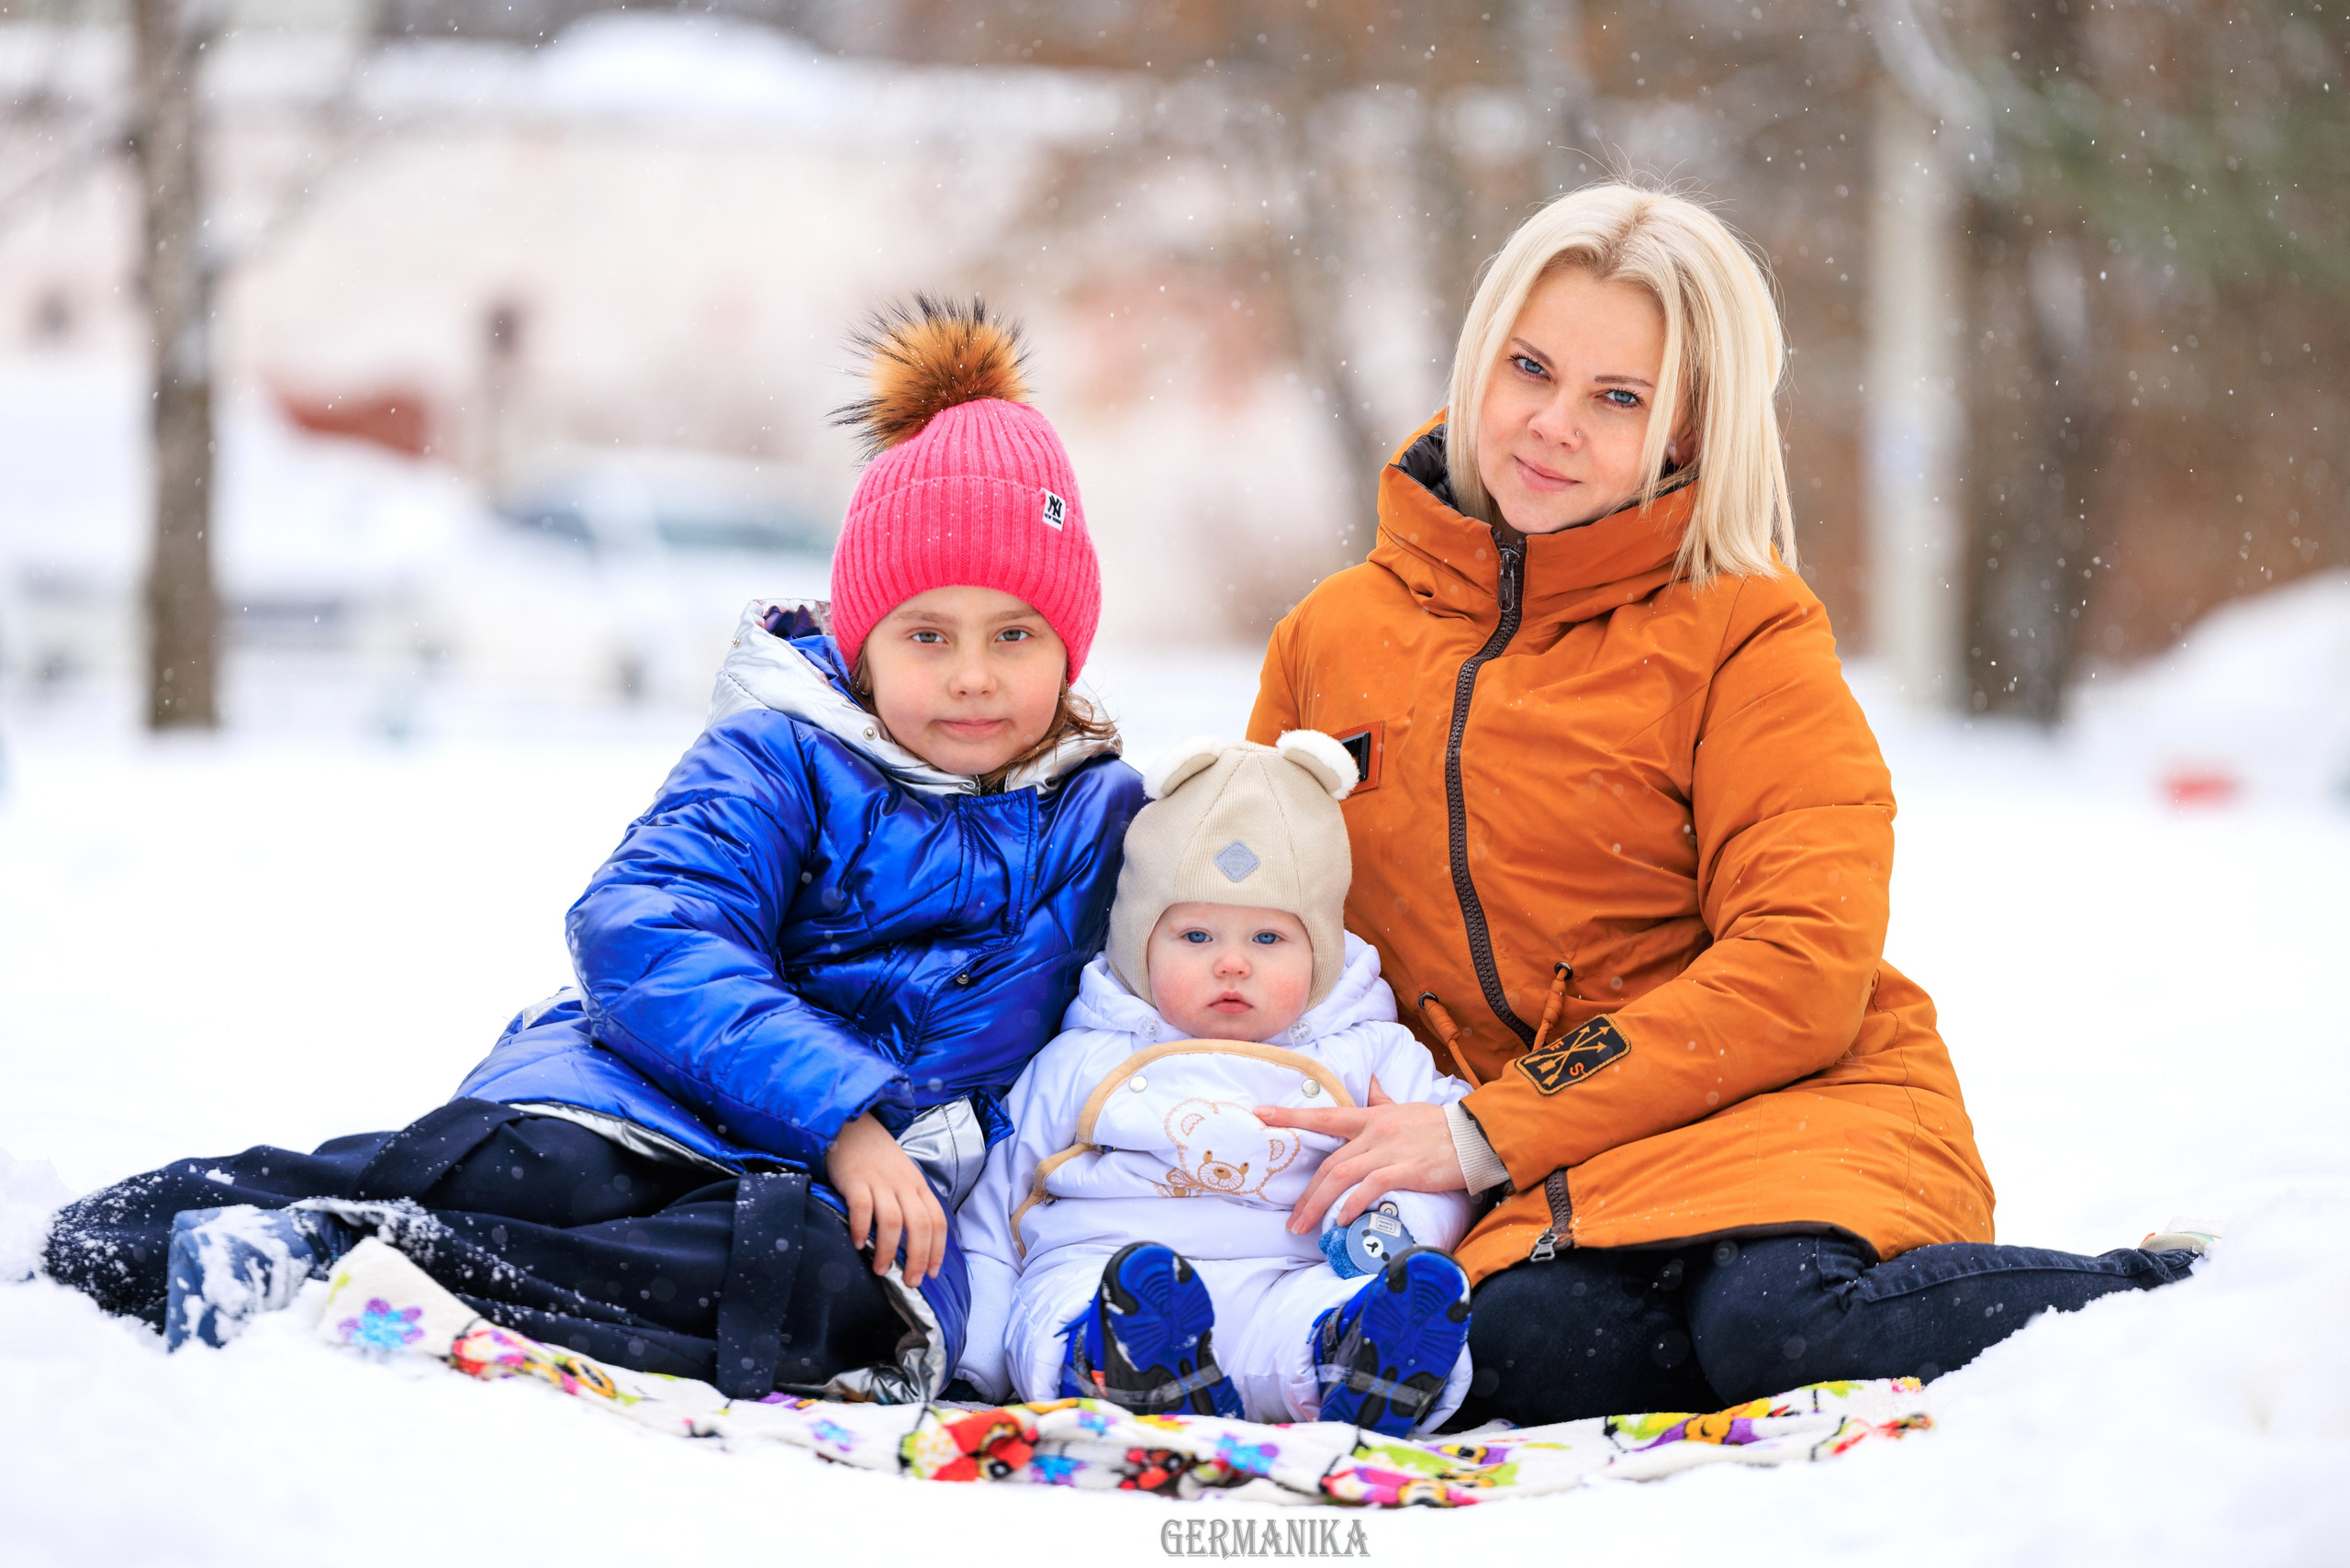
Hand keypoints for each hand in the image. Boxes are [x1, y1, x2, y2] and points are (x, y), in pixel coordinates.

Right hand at [823, 1113, 947, 1287]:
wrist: (852, 1124)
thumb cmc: (877, 1157)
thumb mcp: (903, 1176)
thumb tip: (914, 1242)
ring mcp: (880, 1181)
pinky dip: (862, 1228)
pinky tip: (858, 1244)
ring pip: (893, 1221)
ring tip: (882, 1270)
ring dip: (889, 1250)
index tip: (932, 1273)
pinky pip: (862, 1207)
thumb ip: (909, 1202)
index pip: (937, 1221)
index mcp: (918, 1185)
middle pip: (920, 1226)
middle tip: (911, 1282)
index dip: (937, 1250)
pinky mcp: (855, 1179)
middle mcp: (904, 1184)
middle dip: (918, 1258)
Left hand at [1254, 1078, 1466, 1234]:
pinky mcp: (1407, 1170)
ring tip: (1306, 1228)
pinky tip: (1341, 1220)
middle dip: (1306, 1194)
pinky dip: (1352, 1204)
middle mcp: (1375, 1133)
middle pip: (1329, 1163)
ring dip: (1319, 1205)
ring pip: (1342, 1177)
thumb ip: (1383, 1099)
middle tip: (1292, 1221)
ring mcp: (1390, 1151)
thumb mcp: (1406, 1107)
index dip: (1290, 1116)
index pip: (1324, 1116)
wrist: (1475, 1135)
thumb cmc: (1440, 1125)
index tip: (1260, 1114)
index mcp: (1371, 1117)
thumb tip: (1370, 1081)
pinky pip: (1371, 1187)